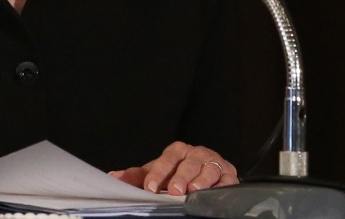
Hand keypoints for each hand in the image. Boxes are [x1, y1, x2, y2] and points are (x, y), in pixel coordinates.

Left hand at [109, 141, 238, 194]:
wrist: (207, 169)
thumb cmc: (178, 171)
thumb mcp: (158, 172)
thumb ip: (138, 175)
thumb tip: (115, 177)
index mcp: (177, 151)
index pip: (166, 160)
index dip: (158, 174)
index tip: (150, 187)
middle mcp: (196, 154)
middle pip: (188, 164)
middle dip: (181, 178)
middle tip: (174, 190)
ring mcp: (214, 163)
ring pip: (208, 170)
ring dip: (202, 181)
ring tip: (194, 191)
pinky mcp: (229, 174)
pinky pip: (227, 181)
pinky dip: (222, 187)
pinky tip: (216, 193)